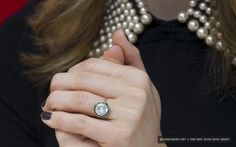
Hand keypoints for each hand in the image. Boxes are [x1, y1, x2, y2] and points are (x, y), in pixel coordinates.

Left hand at [41, 30, 164, 146]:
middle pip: (84, 80)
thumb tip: (117, 35)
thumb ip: (130, 59)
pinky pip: (79, 122)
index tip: (66, 80)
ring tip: (49, 105)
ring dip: (56, 101)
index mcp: (138, 79)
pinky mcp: (118, 136)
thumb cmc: (140, 117)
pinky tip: (52, 119)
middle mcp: (136, 94)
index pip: (95, 64)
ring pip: (79, 99)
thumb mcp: (140, 87)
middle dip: (60, 85)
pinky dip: (60, 120)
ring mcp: (129, 115)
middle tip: (52, 92)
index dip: (74, 71)